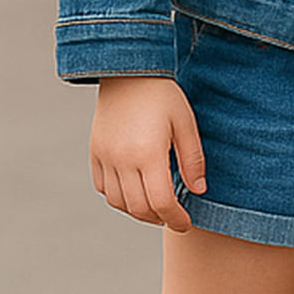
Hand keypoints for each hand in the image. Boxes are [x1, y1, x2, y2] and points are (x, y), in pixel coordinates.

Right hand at [90, 76, 205, 230]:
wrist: (127, 69)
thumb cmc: (162, 95)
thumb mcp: (185, 124)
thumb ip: (193, 160)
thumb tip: (198, 191)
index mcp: (148, 153)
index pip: (161, 203)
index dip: (176, 219)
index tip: (186, 224)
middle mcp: (122, 158)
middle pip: (139, 208)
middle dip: (159, 219)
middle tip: (174, 218)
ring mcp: (105, 156)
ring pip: (119, 202)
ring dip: (138, 212)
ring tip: (156, 209)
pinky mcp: (95, 151)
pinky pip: (103, 188)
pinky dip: (119, 198)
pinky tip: (135, 193)